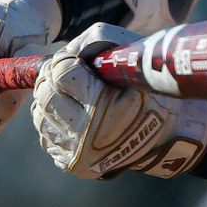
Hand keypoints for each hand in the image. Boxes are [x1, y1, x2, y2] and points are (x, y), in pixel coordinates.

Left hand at [31, 23, 206, 179]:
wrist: (166, 135)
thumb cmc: (150, 91)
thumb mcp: (131, 58)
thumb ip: (92, 43)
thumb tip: (62, 53)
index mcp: (105, 109)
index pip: (62, 74)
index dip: (66, 59)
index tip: (75, 58)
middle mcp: (87, 137)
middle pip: (45, 95)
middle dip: (53, 77)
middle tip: (67, 71)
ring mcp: (76, 154)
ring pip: (40, 115)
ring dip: (51, 97)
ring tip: (69, 91)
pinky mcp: (71, 163)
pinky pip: (45, 133)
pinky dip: (53, 118)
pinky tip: (71, 111)